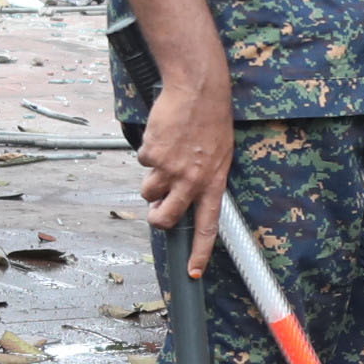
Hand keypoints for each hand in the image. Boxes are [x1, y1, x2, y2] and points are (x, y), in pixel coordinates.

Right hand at [135, 67, 235, 271]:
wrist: (198, 91)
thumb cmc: (211, 121)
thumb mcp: (220, 155)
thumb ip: (203, 180)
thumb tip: (181, 199)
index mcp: (214, 183)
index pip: (208, 226)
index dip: (200, 251)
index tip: (193, 272)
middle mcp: (193, 181)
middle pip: (166, 218)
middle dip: (156, 218)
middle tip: (155, 209)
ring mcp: (171, 169)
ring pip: (147, 191)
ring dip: (151, 179)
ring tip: (166, 154)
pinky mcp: (152, 154)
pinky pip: (142, 162)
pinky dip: (148, 151)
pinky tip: (162, 135)